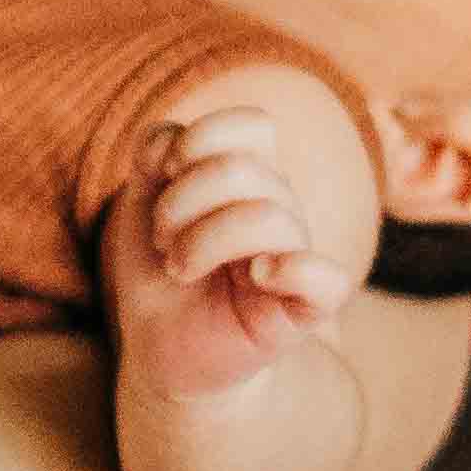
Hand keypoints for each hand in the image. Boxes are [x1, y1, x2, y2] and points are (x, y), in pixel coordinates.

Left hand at [126, 74, 366, 352]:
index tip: (163, 174)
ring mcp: (297, 256)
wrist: (160, 345)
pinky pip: (328, 279)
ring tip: (179, 268)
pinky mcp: (306, 307)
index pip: (253, 125)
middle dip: (181, 202)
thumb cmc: (159, 267)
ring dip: (201, 242)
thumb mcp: (142, 201)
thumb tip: (175, 144)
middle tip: (164, 241)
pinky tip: (256, 277)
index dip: (200, 139)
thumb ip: (155, 154)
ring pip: (269, 217)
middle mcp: (282, 208)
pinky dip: (292, 270)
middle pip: (244, 170)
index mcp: (251, 176)